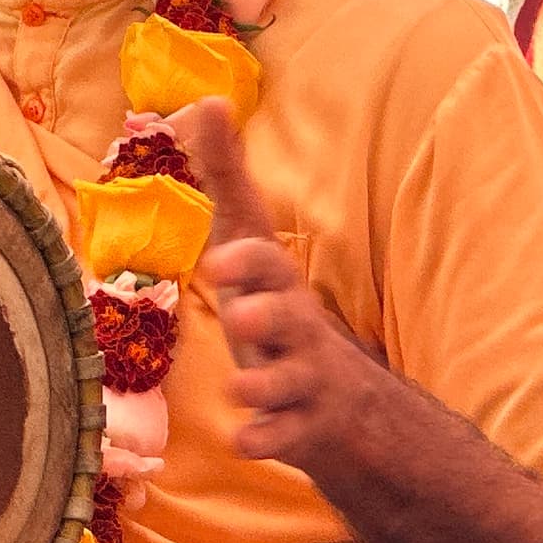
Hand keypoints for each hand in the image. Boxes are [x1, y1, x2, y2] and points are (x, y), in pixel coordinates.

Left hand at [178, 97, 408, 481]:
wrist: (338, 400)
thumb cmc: (276, 311)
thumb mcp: (248, 248)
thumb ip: (225, 180)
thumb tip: (205, 101)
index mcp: (279, 285)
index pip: (269, 263)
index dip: (249, 261)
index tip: (218, 260)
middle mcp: (298, 329)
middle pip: (292, 318)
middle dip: (269, 315)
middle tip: (240, 316)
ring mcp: (304, 379)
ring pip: (291, 381)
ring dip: (265, 383)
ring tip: (240, 388)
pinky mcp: (303, 427)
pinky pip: (288, 436)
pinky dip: (269, 439)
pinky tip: (247, 441)